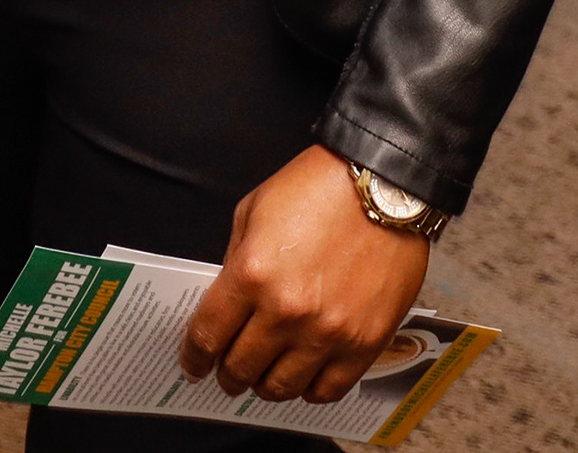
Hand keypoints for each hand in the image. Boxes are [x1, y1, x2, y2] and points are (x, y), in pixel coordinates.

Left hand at [179, 146, 431, 403]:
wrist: (384, 186)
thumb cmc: (319, 189)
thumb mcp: (254, 210)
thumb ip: (235, 260)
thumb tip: (229, 303)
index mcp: (251, 275)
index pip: (207, 336)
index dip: (194, 357)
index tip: (193, 365)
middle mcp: (286, 312)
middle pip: (240, 367)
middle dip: (227, 374)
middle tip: (228, 373)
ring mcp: (327, 332)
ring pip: (281, 387)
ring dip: (265, 386)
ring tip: (264, 377)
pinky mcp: (364, 342)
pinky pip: (328, 390)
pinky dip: (309, 390)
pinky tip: (304, 379)